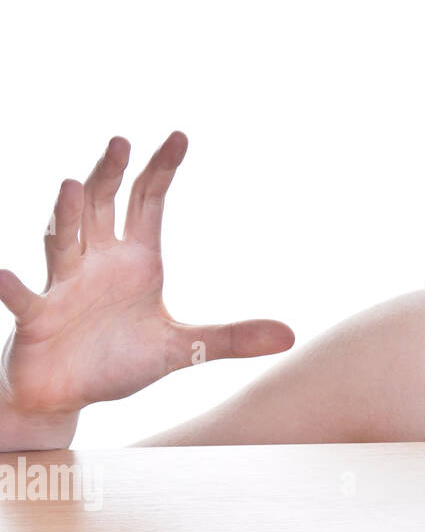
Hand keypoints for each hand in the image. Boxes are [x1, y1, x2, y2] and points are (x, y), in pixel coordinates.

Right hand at [0, 132, 294, 426]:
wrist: (70, 395)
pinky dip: (13, 288)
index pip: (148, 202)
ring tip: (73, 186)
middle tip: (122, 141)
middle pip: (103, 207)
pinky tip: (4, 276)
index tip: (180, 136)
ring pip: (63, 242)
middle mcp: (97, 263)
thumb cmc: (120, 361)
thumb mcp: (183, 349)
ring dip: (66, 216)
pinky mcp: (36, 318)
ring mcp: (63, 286)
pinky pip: (24, 299)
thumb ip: (231, 338)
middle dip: (110, 174)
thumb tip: (290, 336)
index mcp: (135, 261)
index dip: (161, 169)